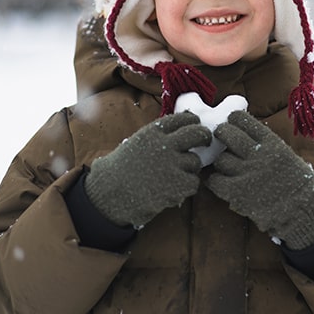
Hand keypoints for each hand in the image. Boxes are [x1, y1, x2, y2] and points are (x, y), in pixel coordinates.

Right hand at [85, 112, 209, 226]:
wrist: (109, 195)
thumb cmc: (122, 169)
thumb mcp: (137, 143)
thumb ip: (159, 136)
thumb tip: (185, 125)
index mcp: (153, 132)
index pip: (183, 118)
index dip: (192, 121)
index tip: (195, 124)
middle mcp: (164, 145)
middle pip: (197, 134)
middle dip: (203, 137)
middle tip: (204, 141)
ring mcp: (171, 165)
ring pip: (195, 162)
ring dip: (190, 169)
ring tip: (175, 175)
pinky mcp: (176, 185)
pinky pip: (194, 182)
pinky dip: (188, 187)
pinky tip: (175, 188)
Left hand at [207, 111, 313, 249]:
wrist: (303, 211)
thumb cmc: (299, 184)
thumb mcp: (288, 156)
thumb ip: (268, 146)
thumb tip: (248, 136)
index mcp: (272, 143)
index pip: (245, 121)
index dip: (234, 119)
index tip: (231, 121)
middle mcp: (258, 155)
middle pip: (227, 134)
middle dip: (222, 134)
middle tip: (220, 138)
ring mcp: (246, 173)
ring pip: (221, 159)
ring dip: (221, 162)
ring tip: (225, 166)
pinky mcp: (237, 192)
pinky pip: (215, 180)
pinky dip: (214, 181)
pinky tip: (218, 182)